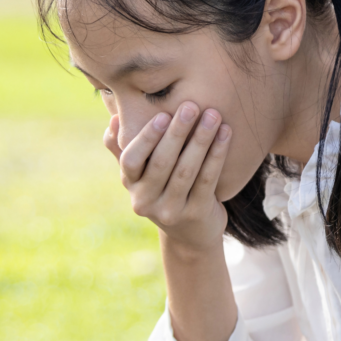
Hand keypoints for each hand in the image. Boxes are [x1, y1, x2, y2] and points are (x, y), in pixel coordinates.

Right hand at [103, 102, 232, 254]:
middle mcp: (146, 201)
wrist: (189, 234)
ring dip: (201, 140)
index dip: (146, 138)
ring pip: (186, 171)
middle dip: (177, 132)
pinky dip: (217, 155)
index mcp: (130, 184)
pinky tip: (225, 133)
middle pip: (161, 163)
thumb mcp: (139, 173)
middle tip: (191, 106)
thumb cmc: (162, 190)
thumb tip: (115, 118)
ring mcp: (171, 211)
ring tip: (213, 115)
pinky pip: (207, 180)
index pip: (131, 160)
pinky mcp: (196, 214)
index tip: (162, 115)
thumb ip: (123, 147)